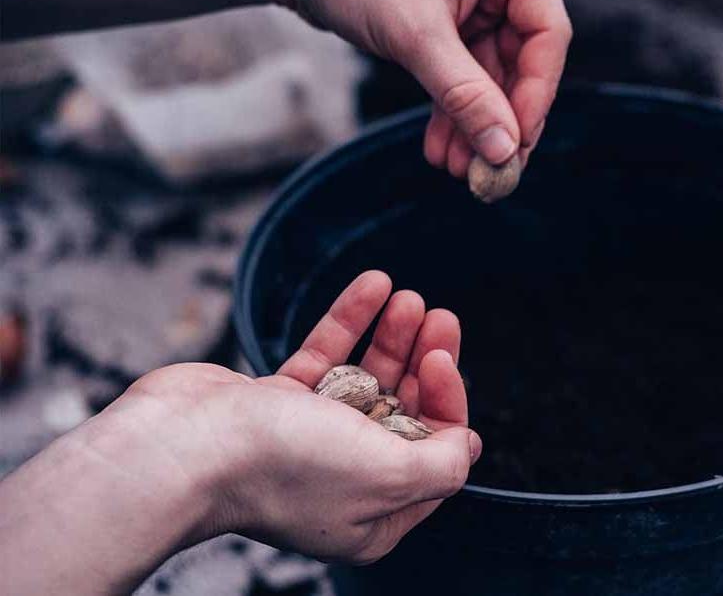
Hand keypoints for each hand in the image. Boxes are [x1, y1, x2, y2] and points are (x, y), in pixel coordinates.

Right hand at [123, 271, 478, 563]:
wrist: (182, 446)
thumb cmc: (285, 467)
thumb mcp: (389, 476)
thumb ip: (442, 464)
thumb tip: (467, 445)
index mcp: (375, 511)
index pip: (434, 451)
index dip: (449, 400)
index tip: (442, 358)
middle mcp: (344, 478)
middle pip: (404, 410)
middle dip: (426, 360)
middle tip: (440, 316)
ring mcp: (307, 439)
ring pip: (365, 379)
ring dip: (391, 335)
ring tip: (408, 297)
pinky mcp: (274, 404)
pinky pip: (323, 356)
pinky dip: (349, 321)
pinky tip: (374, 284)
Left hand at [290, 0, 571, 176]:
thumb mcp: (415, 33)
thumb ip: (463, 91)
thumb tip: (504, 150)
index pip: (547, 33)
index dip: (537, 93)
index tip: (517, 143)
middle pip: (521, 63)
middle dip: (500, 121)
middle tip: (490, 172)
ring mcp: (472, 7)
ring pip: (489, 78)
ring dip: (474, 127)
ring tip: (457, 170)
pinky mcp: (445, 29)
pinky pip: (460, 78)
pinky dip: (450, 114)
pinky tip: (440, 150)